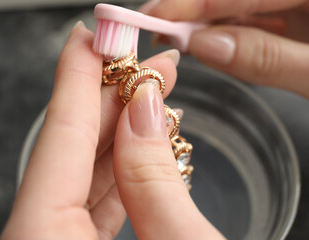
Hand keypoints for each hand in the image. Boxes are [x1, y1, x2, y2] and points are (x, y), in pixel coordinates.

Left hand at [0, 22, 223, 238]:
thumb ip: (153, 180)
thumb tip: (145, 107)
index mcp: (41, 239)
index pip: (57, 137)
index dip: (75, 78)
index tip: (88, 36)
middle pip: (69, 150)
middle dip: (110, 101)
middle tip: (143, 67)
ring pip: (82, 175)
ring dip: (122, 135)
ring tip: (153, 100)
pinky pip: (91, 203)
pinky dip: (120, 174)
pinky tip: (142, 149)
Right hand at [140, 0, 308, 97]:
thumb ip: (266, 59)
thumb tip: (204, 46)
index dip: (194, 1)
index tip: (155, 17)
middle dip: (196, 9)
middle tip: (158, 30)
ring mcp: (302, 1)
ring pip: (246, 2)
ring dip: (211, 21)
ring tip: (179, 39)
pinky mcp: (302, 12)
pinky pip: (261, 15)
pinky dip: (233, 30)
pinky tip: (212, 41)